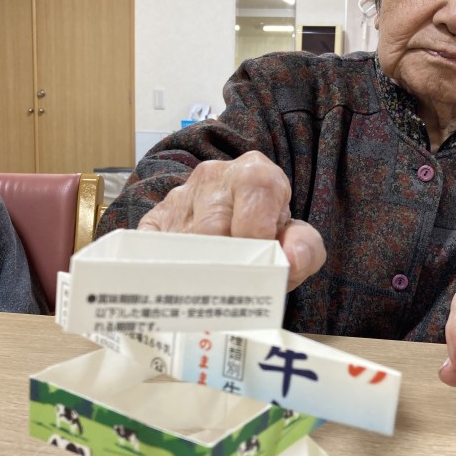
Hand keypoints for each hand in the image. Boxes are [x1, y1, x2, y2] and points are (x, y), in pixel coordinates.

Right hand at [137, 151, 325, 290]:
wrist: (236, 223)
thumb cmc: (267, 232)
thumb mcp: (296, 238)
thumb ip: (306, 249)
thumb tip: (288, 261)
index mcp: (255, 173)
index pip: (256, 196)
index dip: (258, 235)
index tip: (260, 259)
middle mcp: (213, 176)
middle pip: (213, 227)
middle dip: (227, 261)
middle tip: (237, 281)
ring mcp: (179, 196)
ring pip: (182, 242)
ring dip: (198, 270)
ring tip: (215, 283)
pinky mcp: (152, 219)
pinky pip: (150, 248)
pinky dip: (166, 270)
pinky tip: (184, 279)